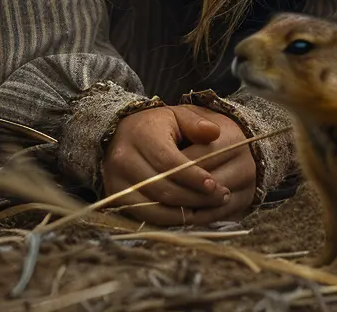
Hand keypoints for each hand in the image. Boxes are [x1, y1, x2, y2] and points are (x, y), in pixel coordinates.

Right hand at [101, 104, 255, 224]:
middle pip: (162, 188)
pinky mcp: (116, 198)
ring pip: (153, 207)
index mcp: (141, 135)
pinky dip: (168, 220)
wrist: (121, 134)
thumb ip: (196, 123)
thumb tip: (215, 133)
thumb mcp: (177, 116)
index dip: (192, 176)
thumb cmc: (156, 125)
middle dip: (194, 198)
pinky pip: (144, 217)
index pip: (168, 162)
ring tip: (209, 209)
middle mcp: (124, 160)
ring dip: (184, 213)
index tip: (214, 184)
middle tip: (221, 197)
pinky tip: (189, 216)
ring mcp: (116, 182)